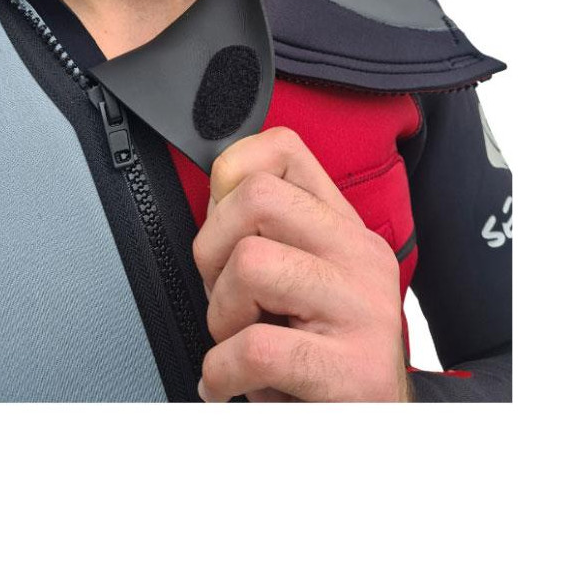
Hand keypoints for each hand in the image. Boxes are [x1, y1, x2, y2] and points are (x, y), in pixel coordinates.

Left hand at [192, 127, 409, 401]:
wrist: (373, 433)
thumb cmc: (319, 368)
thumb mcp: (298, 290)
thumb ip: (267, 238)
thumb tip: (215, 195)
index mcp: (345, 231)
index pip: (283, 151)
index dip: (229, 177)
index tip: (221, 230)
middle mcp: (360, 257)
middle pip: (255, 198)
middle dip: (211, 253)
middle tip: (227, 302)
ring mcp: (363, 309)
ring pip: (250, 264)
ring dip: (221, 317)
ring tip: (238, 347)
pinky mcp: (353, 369)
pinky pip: (255, 346)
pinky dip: (222, 372)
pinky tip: (229, 385)